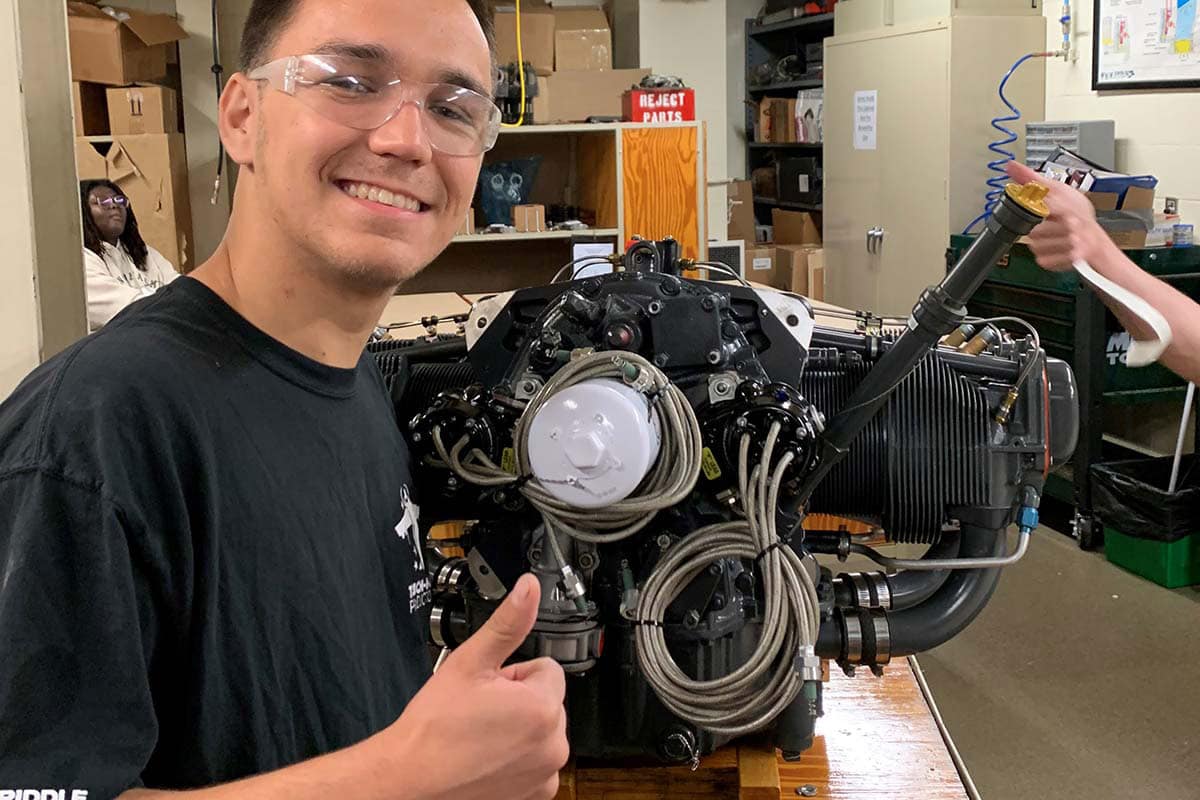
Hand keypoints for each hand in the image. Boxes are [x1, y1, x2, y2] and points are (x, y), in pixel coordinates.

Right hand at [380, 574, 567, 799]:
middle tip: (481, 711)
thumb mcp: (470, 662)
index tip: (489, 689)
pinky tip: (487, 757)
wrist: (410, 779)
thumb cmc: (434, 729)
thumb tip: (529, 589)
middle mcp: (553, 744)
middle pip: (546, 699)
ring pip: (541, 730)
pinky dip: (517, 758)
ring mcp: (545, 773)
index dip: (513, 674)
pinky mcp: (535, 794)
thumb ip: (507, 623)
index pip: (546, 669)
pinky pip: (537, 761)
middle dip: (518, 701)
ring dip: (519, 729)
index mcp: (542, 708)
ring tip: (481, 735)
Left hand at [1005, 161, 1110, 270]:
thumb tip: (1011, 166)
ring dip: (1039, 243)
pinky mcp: (1071, 258)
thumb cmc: (1077, 214)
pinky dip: (1045, 256)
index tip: (1036, 210)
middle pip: (1033, 231)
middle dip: (1036, 229)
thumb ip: (1032, 179)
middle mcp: (1072, 224)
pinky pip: (1043, 260)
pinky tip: (1055, 248)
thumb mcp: (1059, 190)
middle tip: (1049, 225)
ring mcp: (1073, 242)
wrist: (1096, 239)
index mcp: (1067, 205)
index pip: (1041, 207)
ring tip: (1052, 237)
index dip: (1033, 209)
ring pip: (1035, 246)